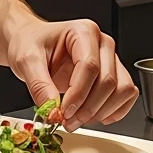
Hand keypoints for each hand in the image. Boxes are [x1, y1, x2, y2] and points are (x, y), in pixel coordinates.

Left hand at [5, 18, 138, 128]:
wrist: (32, 42)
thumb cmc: (31, 43)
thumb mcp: (26, 60)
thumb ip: (39, 85)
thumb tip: (52, 110)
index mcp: (83, 32)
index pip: (89, 66)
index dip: (78, 94)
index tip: (63, 111)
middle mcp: (102, 44)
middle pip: (108, 81)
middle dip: (88, 108)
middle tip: (67, 121)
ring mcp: (111, 59)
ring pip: (122, 90)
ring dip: (102, 112)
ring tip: (77, 120)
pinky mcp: (114, 74)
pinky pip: (127, 95)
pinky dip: (115, 111)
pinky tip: (94, 117)